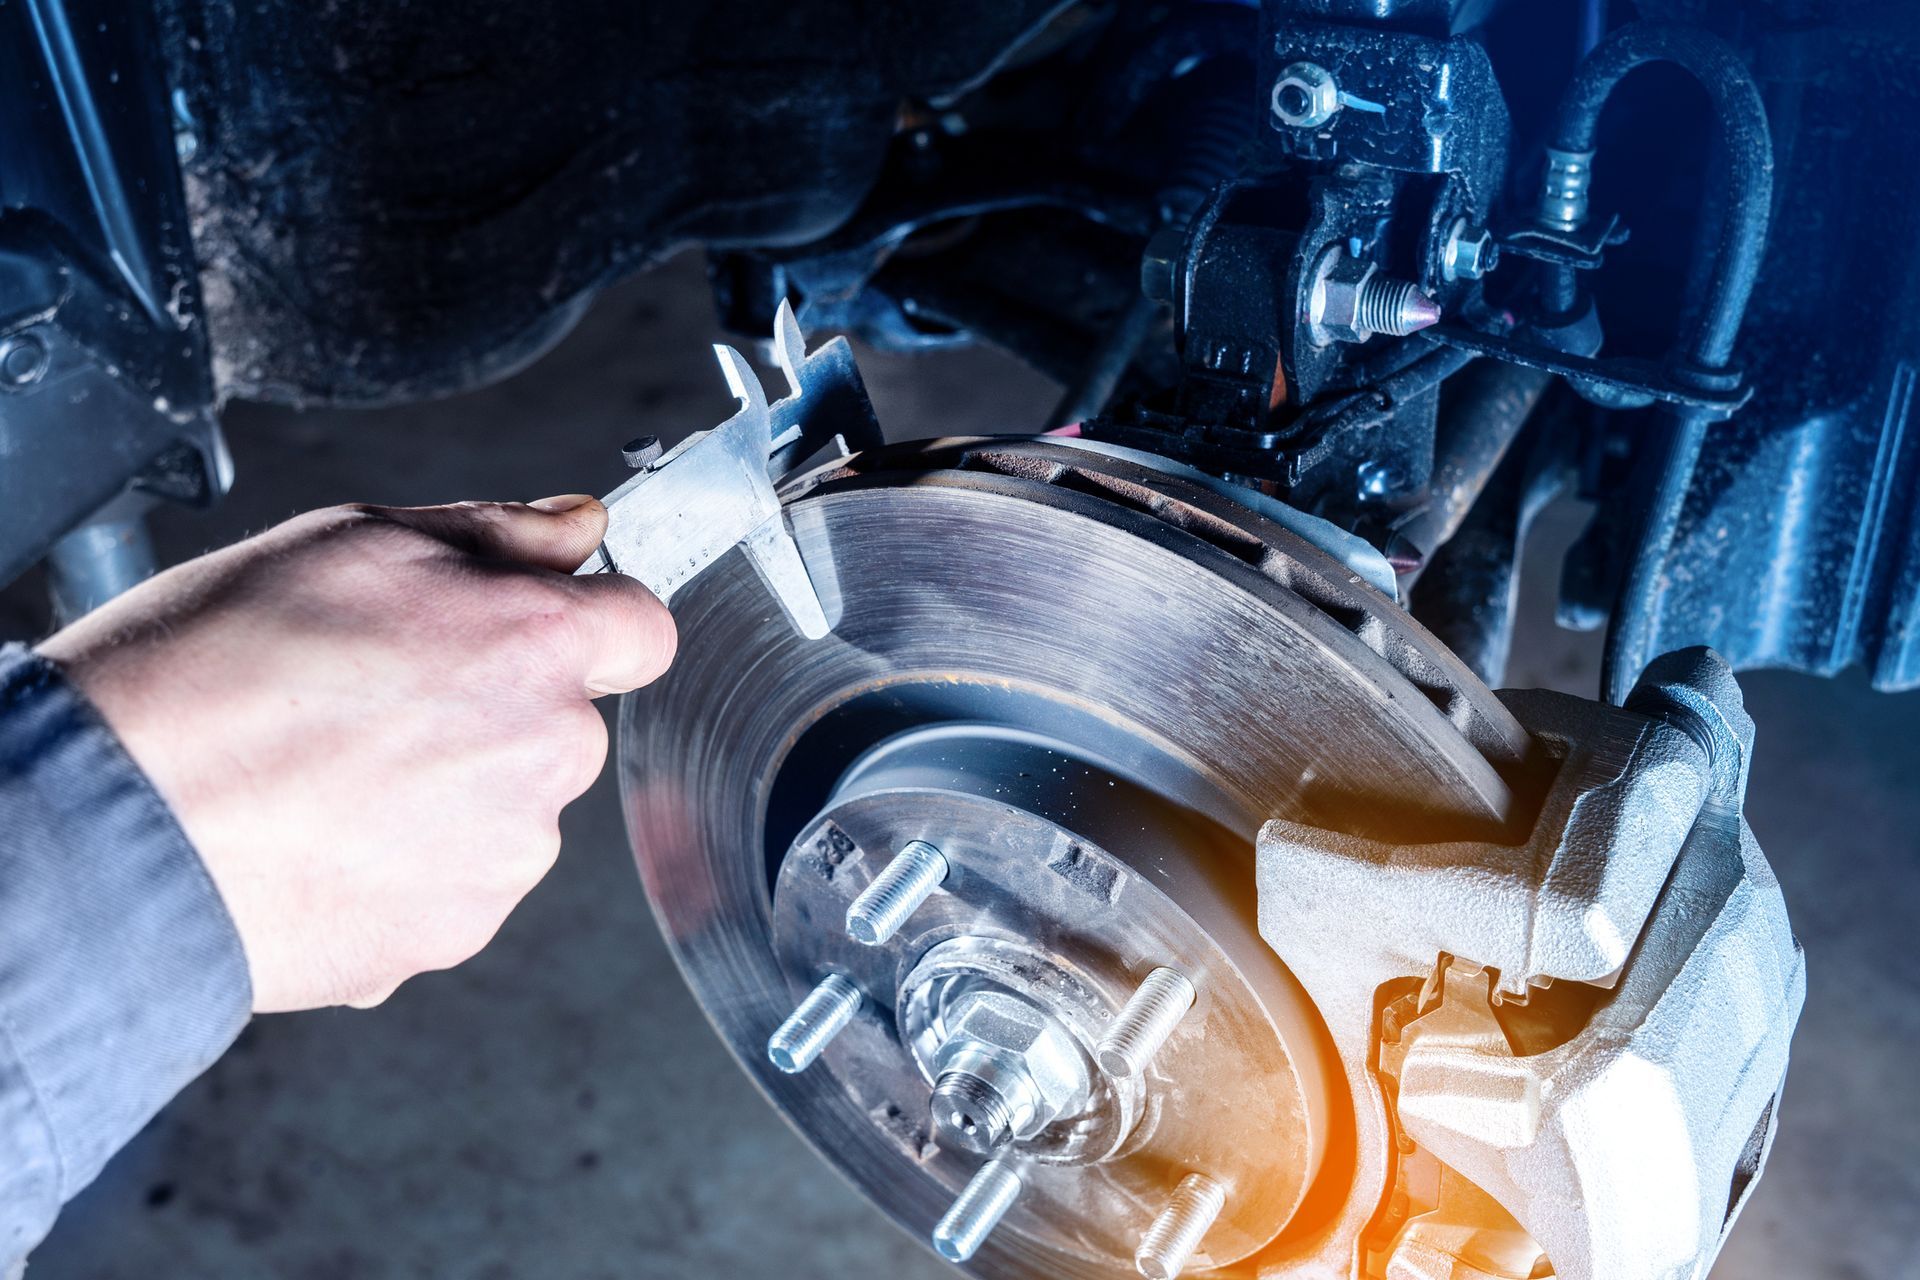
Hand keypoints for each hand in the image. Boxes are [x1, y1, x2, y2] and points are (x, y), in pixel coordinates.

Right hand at [37, 496, 674, 1012]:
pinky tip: (318, 839)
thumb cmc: (205, 673)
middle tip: (372, 700)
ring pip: (504, 809)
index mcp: (533, 645)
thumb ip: (493, 532)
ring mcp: (503, 859)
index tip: (540, 626)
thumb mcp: (348, 540)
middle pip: (561, 725)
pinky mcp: (451, 935)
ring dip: (446, 793)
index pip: (643, 629)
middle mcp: (544, 757)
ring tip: (326, 777)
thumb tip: (576, 527)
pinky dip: (402, 869)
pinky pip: (451, 886)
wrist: (110, 830)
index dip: (591, 621)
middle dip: (493, 708)